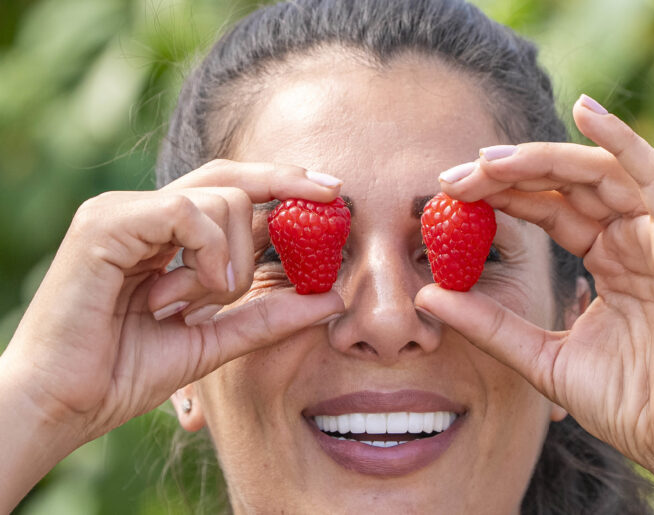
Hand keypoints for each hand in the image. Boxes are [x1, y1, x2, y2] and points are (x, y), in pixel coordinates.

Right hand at [1, 160, 343, 443]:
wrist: (59, 406)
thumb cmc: (123, 374)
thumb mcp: (214, 341)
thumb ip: (267, 318)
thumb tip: (333, 298)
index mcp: (165, 238)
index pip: (232, 193)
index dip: (283, 186)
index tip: (333, 191)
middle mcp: (144, 215)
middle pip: (232, 178)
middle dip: (288, 182)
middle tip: (334, 191)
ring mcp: (123, 213)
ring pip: (220, 197)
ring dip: (234, 257)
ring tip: (200, 300)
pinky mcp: (105, 224)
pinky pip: (186, 213)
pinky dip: (209, 250)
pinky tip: (198, 288)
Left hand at [415, 95, 653, 511]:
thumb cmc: (626, 404)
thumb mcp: (539, 356)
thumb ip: (488, 324)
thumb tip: (427, 297)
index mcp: (607, 261)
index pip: (550, 210)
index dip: (502, 196)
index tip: (449, 194)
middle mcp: (632, 241)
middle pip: (566, 186)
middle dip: (508, 175)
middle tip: (454, 177)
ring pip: (598, 173)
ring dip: (541, 159)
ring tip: (487, 160)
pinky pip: (653, 177)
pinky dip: (622, 140)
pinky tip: (586, 111)